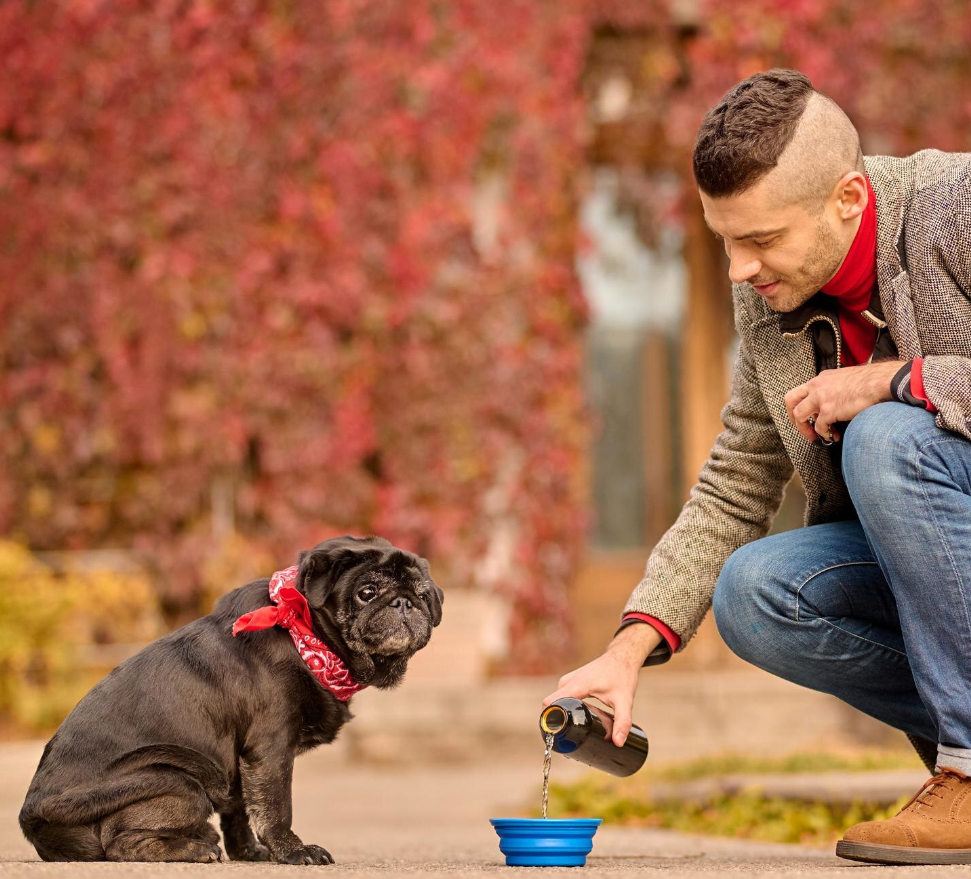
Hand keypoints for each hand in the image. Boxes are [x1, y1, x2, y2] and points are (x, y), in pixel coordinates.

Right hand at [542, 624, 660, 745]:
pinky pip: (561, 696)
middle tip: (569, 738)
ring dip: (561, 714)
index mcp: (577, 685)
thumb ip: (622, 722)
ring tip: (574, 730)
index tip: (555, 736)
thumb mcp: (624, 701)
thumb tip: (618, 742)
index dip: (548, 720)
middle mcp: (568, 681)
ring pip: (557, 701)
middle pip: (552, 704)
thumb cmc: (622, 675)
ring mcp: (568, 680)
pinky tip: (575, 717)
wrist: (622, 656)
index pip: (550, 703)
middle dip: (556, 721)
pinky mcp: (571, 681)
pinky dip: (565, 707)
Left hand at [784, 360, 899, 443]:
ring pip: (799, 415)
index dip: (803, 405)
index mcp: (821, 379)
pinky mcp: (829, 410)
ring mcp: (821, 398)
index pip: (802, 391)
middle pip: (790, 400)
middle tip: (801, 427)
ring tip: (815, 437)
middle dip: (792, 416)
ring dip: (805, 429)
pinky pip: (819, 427)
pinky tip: (832, 437)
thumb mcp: (845, 379)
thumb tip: (834, 402)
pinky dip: (824, 434)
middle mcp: (817, 386)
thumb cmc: (870, 381)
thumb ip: (834, 388)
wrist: (880, 381)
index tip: (809, 416)